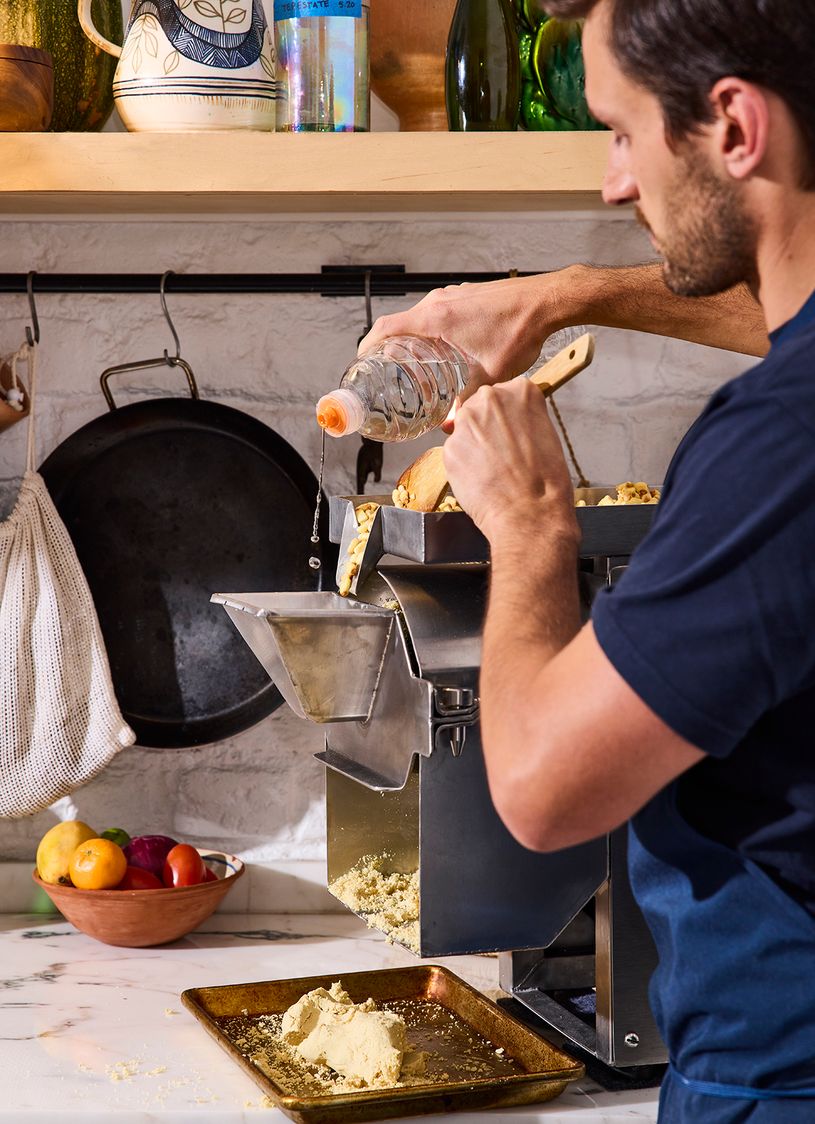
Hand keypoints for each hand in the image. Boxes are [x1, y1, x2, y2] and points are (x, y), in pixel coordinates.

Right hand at [357, 273, 573, 399]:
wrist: (545, 302)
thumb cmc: (519, 331)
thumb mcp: (490, 375)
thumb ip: (468, 402)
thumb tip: (452, 424)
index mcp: (433, 318)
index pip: (384, 328)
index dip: (367, 345)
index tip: (361, 362)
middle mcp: (438, 301)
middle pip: (400, 323)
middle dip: (389, 346)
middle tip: (386, 369)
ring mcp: (453, 295)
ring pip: (421, 317)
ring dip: (413, 337)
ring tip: (414, 361)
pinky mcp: (467, 295)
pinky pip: (440, 311)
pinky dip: (433, 329)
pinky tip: (446, 347)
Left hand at [443, 379, 578, 543]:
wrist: (530, 513)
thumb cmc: (546, 481)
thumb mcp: (545, 434)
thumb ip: (522, 418)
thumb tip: (507, 422)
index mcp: (521, 390)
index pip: (504, 394)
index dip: (507, 418)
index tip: (513, 433)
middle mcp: (490, 398)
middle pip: (479, 407)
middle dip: (486, 428)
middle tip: (502, 454)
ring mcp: (467, 422)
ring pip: (465, 431)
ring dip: (474, 447)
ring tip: (493, 470)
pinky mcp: (450, 448)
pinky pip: (455, 453)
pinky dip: (464, 466)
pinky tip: (481, 480)